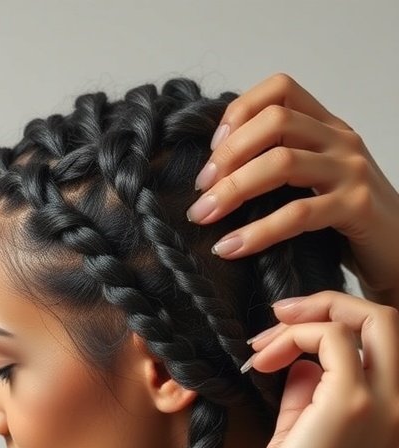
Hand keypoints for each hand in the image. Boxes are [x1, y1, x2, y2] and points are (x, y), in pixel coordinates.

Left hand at [187, 73, 398, 299]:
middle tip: (201, 190)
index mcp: (328, 128)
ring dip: (232, 190)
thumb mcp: (316, 185)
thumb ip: (283, 168)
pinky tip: (231, 248)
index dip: (240, 112)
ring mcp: (351, 171)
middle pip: (274, 121)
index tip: (214, 151)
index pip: (280, 90)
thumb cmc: (349, 226)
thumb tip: (218, 175)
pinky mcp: (355, 207)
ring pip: (281, 163)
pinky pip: (297, 214)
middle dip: (228, 155)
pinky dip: (257, 232)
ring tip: (203, 217)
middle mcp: (341, 140)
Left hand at [223, 292, 398, 447]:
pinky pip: (335, 336)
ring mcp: (387, 411)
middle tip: (279, 318)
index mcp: (398, 436)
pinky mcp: (352, 407)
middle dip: (334, 305)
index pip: (389, 358)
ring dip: (312, 314)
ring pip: (375, 319)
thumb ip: (308, 407)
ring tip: (262, 341)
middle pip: (393, 325)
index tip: (290, 341)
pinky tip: (259, 360)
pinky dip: (295, 333)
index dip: (343, 334)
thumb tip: (299, 366)